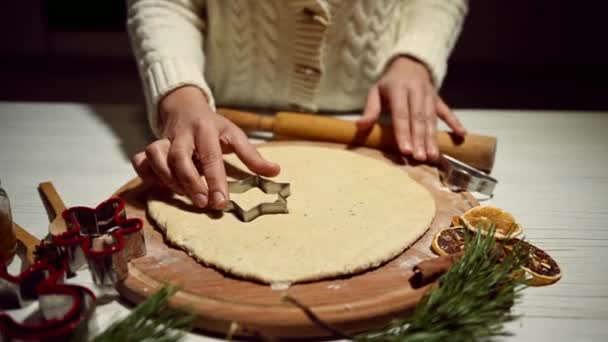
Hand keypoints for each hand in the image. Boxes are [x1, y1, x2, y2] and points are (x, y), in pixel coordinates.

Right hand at [131, 86, 279, 208]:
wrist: (185, 107)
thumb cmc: (213, 127)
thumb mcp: (235, 135)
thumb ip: (252, 156)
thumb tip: (276, 172)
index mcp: (207, 130)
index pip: (211, 156)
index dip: (216, 180)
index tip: (222, 202)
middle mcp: (183, 134)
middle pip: (181, 158)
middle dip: (191, 183)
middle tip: (204, 204)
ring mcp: (164, 139)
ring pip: (157, 156)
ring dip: (168, 179)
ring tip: (185, 195)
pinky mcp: (150, 147)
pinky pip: (140, 160)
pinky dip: (146, 173)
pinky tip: (160, 185)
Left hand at [357, 56, 466, 161]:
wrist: (410, 62)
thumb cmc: (390, 83)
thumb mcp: (376, 91)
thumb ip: (370, 109)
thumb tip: (360, 127)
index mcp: (398, 89)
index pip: (401, 114)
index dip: (404, 133)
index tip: (405, 150)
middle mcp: (416, 91)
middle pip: (418, 118)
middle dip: (420, 139)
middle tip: (420, 158)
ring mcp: (430, 95)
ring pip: (432, 118)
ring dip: (433, 138)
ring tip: (434, 156)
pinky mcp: (439, 99)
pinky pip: (447, 111)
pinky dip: (455, 122)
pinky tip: (461, 135)